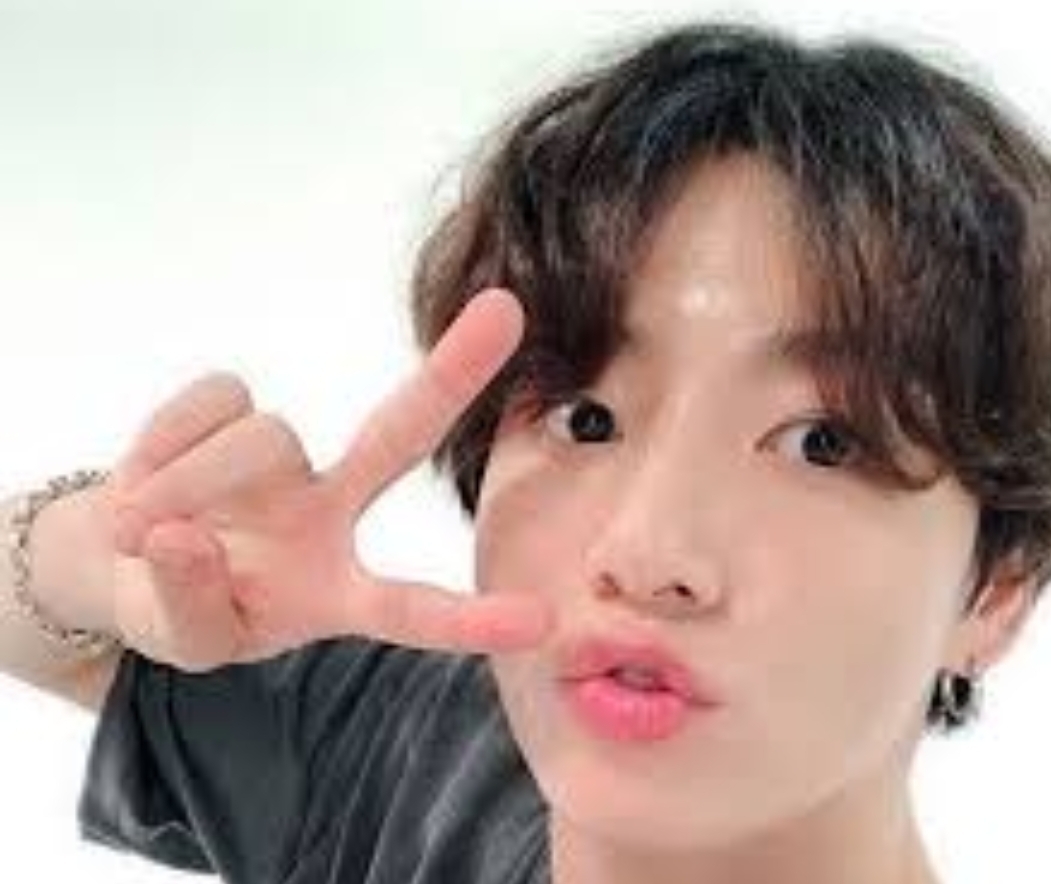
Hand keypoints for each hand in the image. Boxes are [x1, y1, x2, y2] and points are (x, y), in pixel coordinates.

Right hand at [104, 288, 553, 670]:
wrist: (125, 555)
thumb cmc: (184, 608)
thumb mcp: (188, 641)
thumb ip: (189, 606)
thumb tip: (183, 537)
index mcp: (336, 591)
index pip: (410, 608)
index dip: (470, 622)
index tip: (541, 623)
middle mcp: (329, 511)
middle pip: (400, 435)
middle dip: (453, 374)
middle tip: (508, 310)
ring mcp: (285, 458)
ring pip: (263, 435)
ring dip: (187, 480)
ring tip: (142, 525)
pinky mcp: (235, 411)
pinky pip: (214, 401)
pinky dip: (164, 441)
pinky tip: (143, 475)